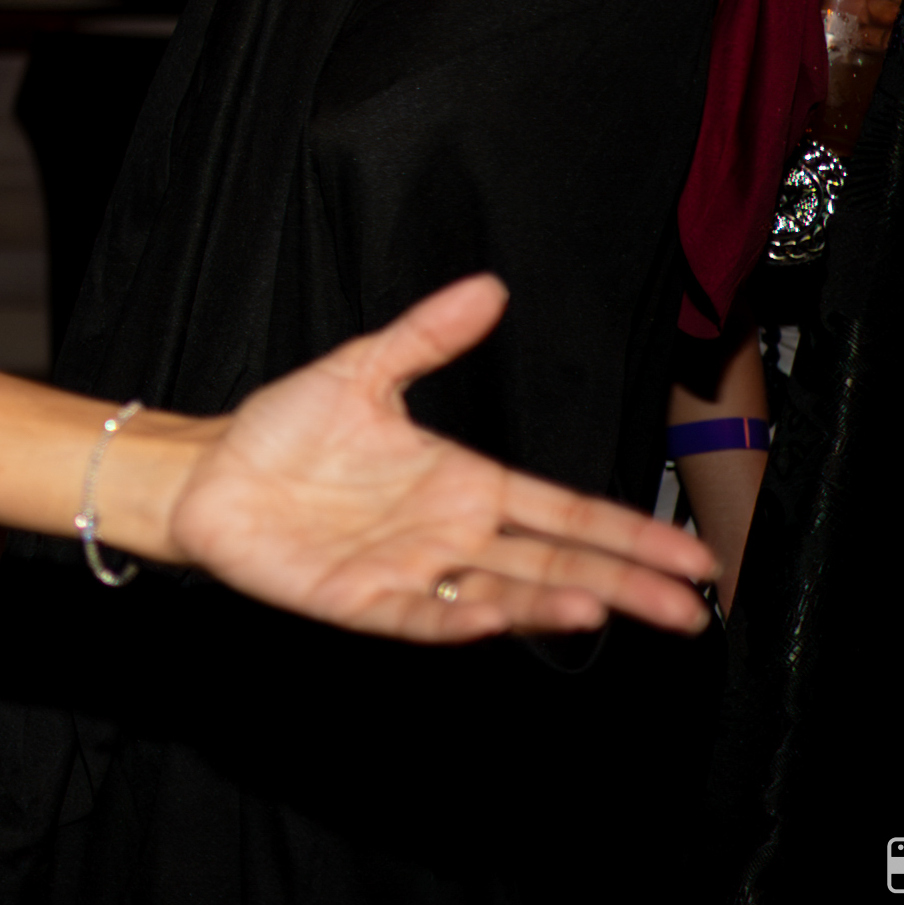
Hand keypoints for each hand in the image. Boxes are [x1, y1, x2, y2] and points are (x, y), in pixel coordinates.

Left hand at [164, 274, 717, 638]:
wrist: (209, 470)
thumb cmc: (284, 429)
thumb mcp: (363, 370)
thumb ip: (428, 336)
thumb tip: (489, 287)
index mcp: (466, 484)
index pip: (566, 513)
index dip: (628, 534)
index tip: (693, 555)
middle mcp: (450, 534)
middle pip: (555, 564)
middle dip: (623, 584)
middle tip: (690, 608)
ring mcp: (410, 572)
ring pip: (500, 594)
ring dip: (549, 602)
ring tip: (602, 605)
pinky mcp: (360, 600)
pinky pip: (418, 616)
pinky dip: (455, 617)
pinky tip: (492, 613)